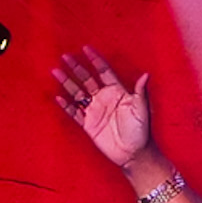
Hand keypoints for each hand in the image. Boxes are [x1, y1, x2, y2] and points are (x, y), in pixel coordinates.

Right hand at [52, 46, 152, 168]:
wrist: (134, 154)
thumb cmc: (142, 132)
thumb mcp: (142, 110)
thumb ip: (141, 92)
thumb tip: (146, 74)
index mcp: (117, 91)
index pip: (104, 71)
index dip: (95, 60)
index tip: (86, 48)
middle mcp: (104, 98)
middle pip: (87, 79)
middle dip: (76, 67)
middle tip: (64, 56)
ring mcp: (95, 110)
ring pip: (77, 92)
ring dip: (67, 82)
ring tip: (56, 71)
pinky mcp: (89, 124)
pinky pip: (74, 112)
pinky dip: (66, 105)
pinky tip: (58, 97)